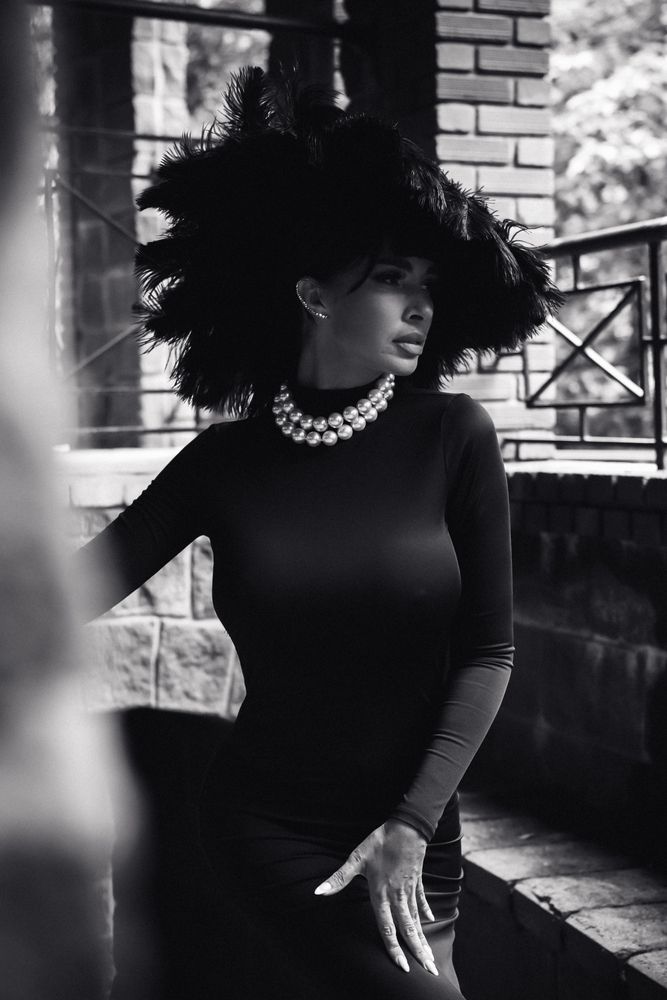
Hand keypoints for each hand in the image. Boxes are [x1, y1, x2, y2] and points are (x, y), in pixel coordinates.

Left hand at [313, 819, 438, 975]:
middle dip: (418, 952)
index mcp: (382, 894)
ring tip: (431, 957)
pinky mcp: (416, 880)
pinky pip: (421, 900)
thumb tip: (318, 892)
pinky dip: (426, 911)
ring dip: (423, 939)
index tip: (403, 968)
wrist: (407, 827)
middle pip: (408, 930)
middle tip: (429, 971)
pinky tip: (430, 921)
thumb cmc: (380, 842)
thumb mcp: (356, 859)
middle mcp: (397, 896)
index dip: (394, 949)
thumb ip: (339, 879)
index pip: (388, 929)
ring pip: (417, 920)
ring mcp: (409, 889)